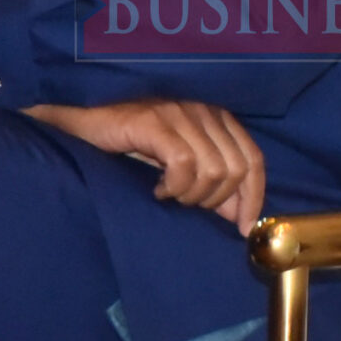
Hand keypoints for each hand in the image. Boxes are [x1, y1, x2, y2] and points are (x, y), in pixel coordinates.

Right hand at [25, 98, 267, 232]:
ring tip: (169, 195)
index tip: (240, 227)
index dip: (253, 196)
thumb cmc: (134, 148)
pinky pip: (184, 163)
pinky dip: (174, 185)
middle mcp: (205, 113)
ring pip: (212, 169)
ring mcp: (182, 114)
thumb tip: (238, 216)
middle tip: (184, 203)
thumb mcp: (180, 167)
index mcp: (218, 120)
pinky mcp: (156, 122)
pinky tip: (157, 189)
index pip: (254, 159)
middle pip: (237, 169)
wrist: (85, 128)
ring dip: (191, 194)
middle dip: (214, 199)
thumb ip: (211, 186)